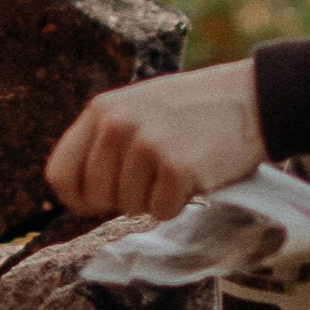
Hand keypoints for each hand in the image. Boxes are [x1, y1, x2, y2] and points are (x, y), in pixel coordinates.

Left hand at [46, 61, 268, 220]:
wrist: (249, 99)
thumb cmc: (191, 111)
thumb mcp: (136, 109)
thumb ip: (104, 141)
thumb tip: (76, 195)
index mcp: (101, 110)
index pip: (60, 173)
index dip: (78, 197)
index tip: (97, 203)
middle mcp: (117, 126)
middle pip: (96, 196)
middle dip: (122, 198)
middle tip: (153, 178)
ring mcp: (146, 146)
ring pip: (130, 206)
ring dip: (154, 198)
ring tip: (177, 167)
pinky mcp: (177, 168)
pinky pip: (162, 211)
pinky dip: (179, 203)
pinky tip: (194, 176)